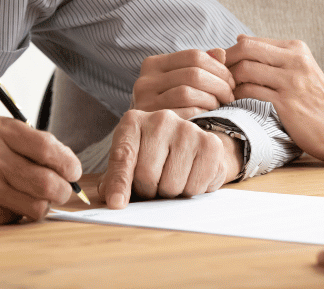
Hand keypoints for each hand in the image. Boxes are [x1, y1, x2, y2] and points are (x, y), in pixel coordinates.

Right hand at [0, 116, 80, 224]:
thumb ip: (25, 141)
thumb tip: (63, 160)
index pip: (48, 149)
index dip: (68, 163)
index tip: (73, 170)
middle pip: (48, 182)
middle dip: (64, 190)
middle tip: (64, 190)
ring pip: (36, 206)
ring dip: (45, 205)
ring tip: (38, 198)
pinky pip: (14, 218)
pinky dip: (19, 213)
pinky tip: (8, 203)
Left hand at [97, 109, 238, 208]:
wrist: (191, 143)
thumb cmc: (153, 156)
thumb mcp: (129, 161)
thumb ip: (115, 178)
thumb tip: (112, 199)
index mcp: (134, 122)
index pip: (123, 156)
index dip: (119, 183)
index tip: (117, 203)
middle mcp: (160, 119)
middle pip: (147, 176)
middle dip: (148, 191)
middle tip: (153, 185)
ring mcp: (187, 129)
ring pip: (172, 185)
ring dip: (170, 193)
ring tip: (172, 178)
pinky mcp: (210, 144)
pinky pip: (196, 186)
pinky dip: (191, 190)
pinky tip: (190, 176)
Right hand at [133, 49, 235, 118]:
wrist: (151, 137)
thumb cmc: (172, 105)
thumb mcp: (182, 81)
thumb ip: (201, 66)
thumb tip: (220, 53)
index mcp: (153, 64)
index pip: (193, 56)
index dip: (218, 67)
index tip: (230, 81)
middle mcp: (145, 81)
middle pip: (193, 74)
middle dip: (219, 84)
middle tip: (230, 95)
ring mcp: (145, 102)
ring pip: (188, 93)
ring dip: (212, 99)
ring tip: (220, 105)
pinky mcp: (153, 122)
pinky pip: (184, 113)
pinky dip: (202, 113)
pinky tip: (209, 115)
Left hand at [224, 35, 323, 162]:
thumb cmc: (314, 98)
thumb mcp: (299, 68)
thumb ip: (271, 54)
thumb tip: (238, 38)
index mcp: (296, 49)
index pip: (252, 42)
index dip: (230, 52)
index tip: (219, 65)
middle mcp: (295, 61)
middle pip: (246, 50)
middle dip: (225, 62)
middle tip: (214, 76)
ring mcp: (291, 82)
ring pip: (245, 71)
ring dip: (228, 81)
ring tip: (223, 90)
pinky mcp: (286, 104)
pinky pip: (250, 93)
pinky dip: (236, 96)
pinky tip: (232, 102)